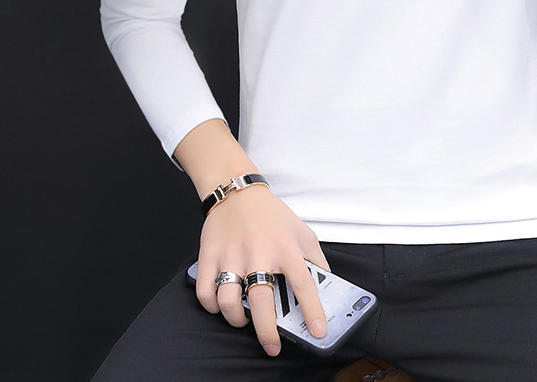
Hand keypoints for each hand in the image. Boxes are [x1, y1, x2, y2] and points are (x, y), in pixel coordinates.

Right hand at [195, 184, 329, 355]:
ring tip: (245, 320)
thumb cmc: (271, 215)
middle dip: (268, 332)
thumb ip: (316, 260)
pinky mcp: (209, 256)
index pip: (304, 283)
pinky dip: (213, 307)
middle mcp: (258, 252)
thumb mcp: (302, 232)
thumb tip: (328, 288)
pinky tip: (223, 305)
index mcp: (286, 247)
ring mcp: (231, 255)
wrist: (237, 192)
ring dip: (237, 319)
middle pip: (262, 301)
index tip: (318, 331)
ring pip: (229, 302)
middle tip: (273, 346)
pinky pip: (206, 294)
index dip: (312, 310)